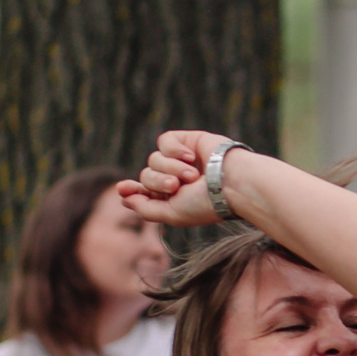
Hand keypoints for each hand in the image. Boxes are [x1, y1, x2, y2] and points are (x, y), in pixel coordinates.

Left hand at [118, 130, 245, 228]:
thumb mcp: (172, 214)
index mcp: (172, 197)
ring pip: (154, 159)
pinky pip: (165, 141)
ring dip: (171, 169)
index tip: (124, 188)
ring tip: (193, 176)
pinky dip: (175, 150)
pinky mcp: (187, 141)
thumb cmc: (206, 203)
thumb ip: (145, 208)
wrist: (232, 183)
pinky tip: (192, 157)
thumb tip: (123, 197)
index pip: (142, 191)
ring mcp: (181, 159)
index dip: (132, 189)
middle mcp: (175, 178)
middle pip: (146, 176)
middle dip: (158, 182)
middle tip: (177, 186)